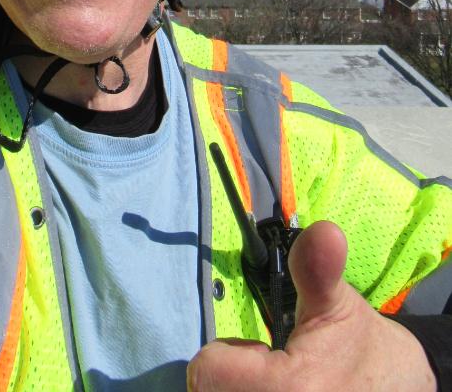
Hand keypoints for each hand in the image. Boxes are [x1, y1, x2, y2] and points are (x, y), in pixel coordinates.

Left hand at [187, 220, 435, 390]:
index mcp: (291, 390)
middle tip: (265, 368)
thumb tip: (325, 232)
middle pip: (209, 390)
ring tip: (272, 383)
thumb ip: (316, 270)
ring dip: (237, 389)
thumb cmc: (361, 346)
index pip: (207, 369)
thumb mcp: (338, 303)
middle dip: (229, 376)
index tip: (261, 349)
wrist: (399, 390)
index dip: (227, 352)